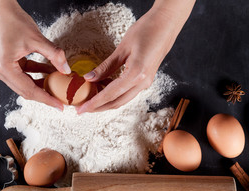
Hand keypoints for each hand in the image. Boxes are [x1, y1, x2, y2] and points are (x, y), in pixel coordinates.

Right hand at [0, 0, 70, 109]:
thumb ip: (54, 55)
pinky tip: (49, 72)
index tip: (60, 106)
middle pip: (26, 91)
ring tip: (58, 87)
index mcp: (5, 69)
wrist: (1, 9)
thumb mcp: (37, 39)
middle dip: (45, 95)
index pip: (29, 90)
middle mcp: (1, 72)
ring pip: (26, 84)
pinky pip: (24, 74)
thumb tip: (66, 70)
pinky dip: (36, 74)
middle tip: (62, 99)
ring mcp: (2, 69)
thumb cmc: (14, 21)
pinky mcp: (7, 64)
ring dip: (42, 85)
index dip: (47, 99)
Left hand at [77, 0, 194, 112]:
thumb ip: (105, 67)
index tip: (82, 109)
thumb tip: (89, 78)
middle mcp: (143, 82)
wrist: (167, 23)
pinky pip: (128, 92)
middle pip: (116, 102)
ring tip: (90, 99)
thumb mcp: (122, 48)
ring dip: (106, 102)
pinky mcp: (146, 79)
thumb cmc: (147, 30)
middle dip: (98, 107)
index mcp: (136, 74)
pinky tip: (103, 88)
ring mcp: (146, 82)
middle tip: (82, 108)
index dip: (94, 103)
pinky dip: (114, 94)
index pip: (110, 94)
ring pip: (122, 99)